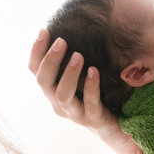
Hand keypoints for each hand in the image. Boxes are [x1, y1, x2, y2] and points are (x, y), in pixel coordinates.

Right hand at [29, 28, 138, 153]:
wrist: (117, 126)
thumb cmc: (98, 95)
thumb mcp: (83, 75)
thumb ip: (74, 57)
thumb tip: (73, 26)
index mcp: (53, 90)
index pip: (35, 70)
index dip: (36, 51)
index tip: (44, 31)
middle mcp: (59, 103)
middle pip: (44, 82)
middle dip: (50, 60)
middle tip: (61, 41)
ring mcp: (75, 113)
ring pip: (62, 95)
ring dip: (68, 74)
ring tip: (78, 56)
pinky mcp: (93, 120)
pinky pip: (90, 103)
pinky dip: (91, 87)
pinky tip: (94, 71)